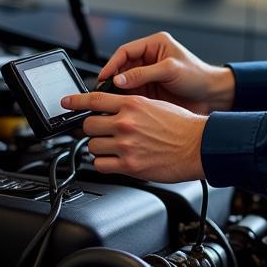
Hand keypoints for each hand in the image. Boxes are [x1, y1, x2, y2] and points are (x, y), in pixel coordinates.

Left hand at [61, 90, 206, 182]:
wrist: (200, 146)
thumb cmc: (184, 126)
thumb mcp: (156, 105)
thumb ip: (132, 107)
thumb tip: (113, 110)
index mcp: (133, 104)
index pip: (95, 99)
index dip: (76, 101)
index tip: (66, 103)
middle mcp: (126, 123)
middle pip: (88, 125)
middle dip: (93, 129)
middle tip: (103, 132)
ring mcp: (126, 145)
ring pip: (93, 146)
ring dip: (100, 147)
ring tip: (115, 148)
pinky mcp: (129, 166)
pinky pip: (100, 165)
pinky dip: (104, 164)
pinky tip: (116, 160)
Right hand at [97, 32, 234, 115]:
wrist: (212, 95)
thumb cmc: (198, 76)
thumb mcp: (170, 70)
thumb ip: (144, 74)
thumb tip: (119, 79)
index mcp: (155, 45)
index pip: (126, 51)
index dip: (112, 63)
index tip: (103, 76)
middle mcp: (150, 58)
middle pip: (122, 67)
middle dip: (111, 78)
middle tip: (102, 91)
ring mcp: (149, 75)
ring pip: (124, 81)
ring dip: (116, 90)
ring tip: (109, 100)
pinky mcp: (150, 90)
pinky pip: (132, 93)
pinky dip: (124, 99)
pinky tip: (120, 106)